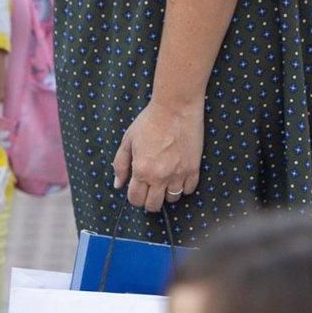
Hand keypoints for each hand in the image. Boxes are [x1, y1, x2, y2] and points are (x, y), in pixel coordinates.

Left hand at [112, 97, 203, 211]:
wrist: (176, 107)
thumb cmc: (150, 121)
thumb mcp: (128, 140)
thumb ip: (120, 164)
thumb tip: (118, 184)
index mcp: (141, 170)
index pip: (136, 199)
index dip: (134, 198)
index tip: (137, 191)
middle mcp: (159, 176)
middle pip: (153, 205)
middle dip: (149, 201)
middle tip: (150, 190)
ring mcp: (178, 174)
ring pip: (172, 200)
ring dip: (166, 194)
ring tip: (164, 182)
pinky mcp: (193, 169)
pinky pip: (189, 190)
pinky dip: (183, 187)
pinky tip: (178, 177)